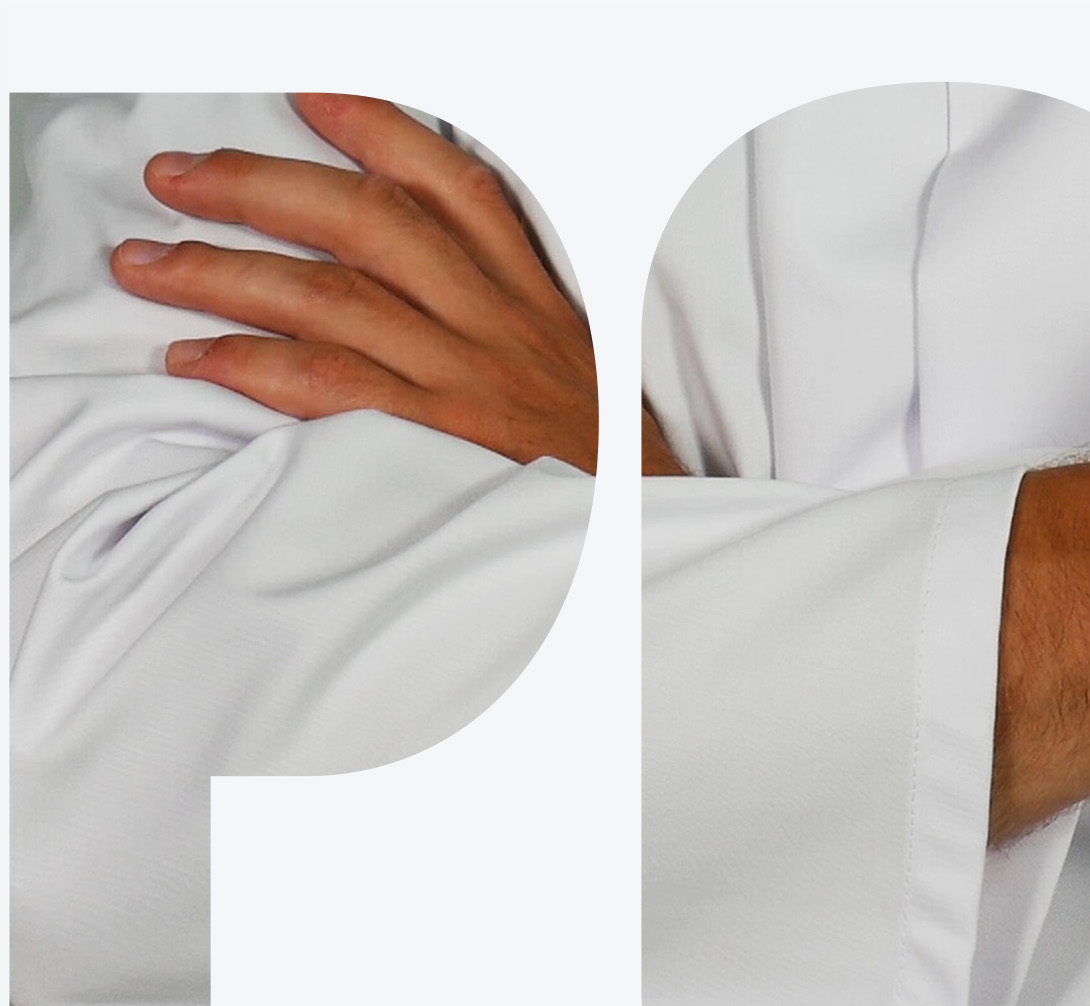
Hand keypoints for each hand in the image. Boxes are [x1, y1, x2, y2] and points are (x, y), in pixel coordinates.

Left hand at [110, 93, 597, 473]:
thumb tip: (416, 273)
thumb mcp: (577, 365)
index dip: (378, 128)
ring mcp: (466, 383)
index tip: (307, 91)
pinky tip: (195, 359)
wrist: (653, 538)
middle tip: (175, 176)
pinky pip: (332, 389)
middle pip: (369, 223)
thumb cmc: (605, 461)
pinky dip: (253, 366)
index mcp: (532, 296)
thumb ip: (508, 313)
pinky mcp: (440, 444)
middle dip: (259, 187)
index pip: (456, 188)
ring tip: (143, 264)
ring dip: (223, 272)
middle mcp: (498, 324)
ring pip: (331, 298)